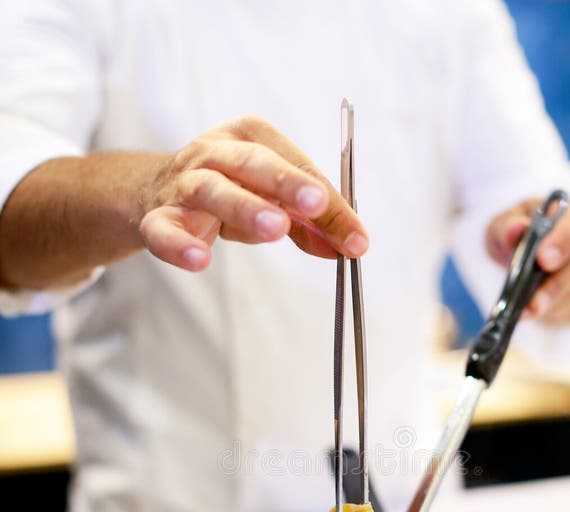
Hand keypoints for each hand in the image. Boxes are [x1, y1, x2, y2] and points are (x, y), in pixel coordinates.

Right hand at [138, 116, 368, 270]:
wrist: (156, 192)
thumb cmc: (228, 190)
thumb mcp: (274, 201)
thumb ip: (311, 223)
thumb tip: (350, 246)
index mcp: (251, 138)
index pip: (297, 167)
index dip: (330, 204)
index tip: (356, 239)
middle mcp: (215, 152)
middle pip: (254, 163)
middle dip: (288, 183)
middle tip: (316, 203)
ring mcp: (184, 182)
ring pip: (212, 189)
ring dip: (244, 207)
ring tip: (275, 229)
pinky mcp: (158, 217)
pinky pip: (165, 230)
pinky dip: (180, 244)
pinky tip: (200, 259)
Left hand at [485, 198, 569, 322]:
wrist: (524, 254)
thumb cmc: (520, 233)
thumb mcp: (505, 224)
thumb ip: (508, 227)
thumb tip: (515, 227)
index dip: (562, 243)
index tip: (543, 259)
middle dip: (557, 284)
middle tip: (535, 302)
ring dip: (551, 303)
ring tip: (526, 312)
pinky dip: (548, 312)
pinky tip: (529, 314)